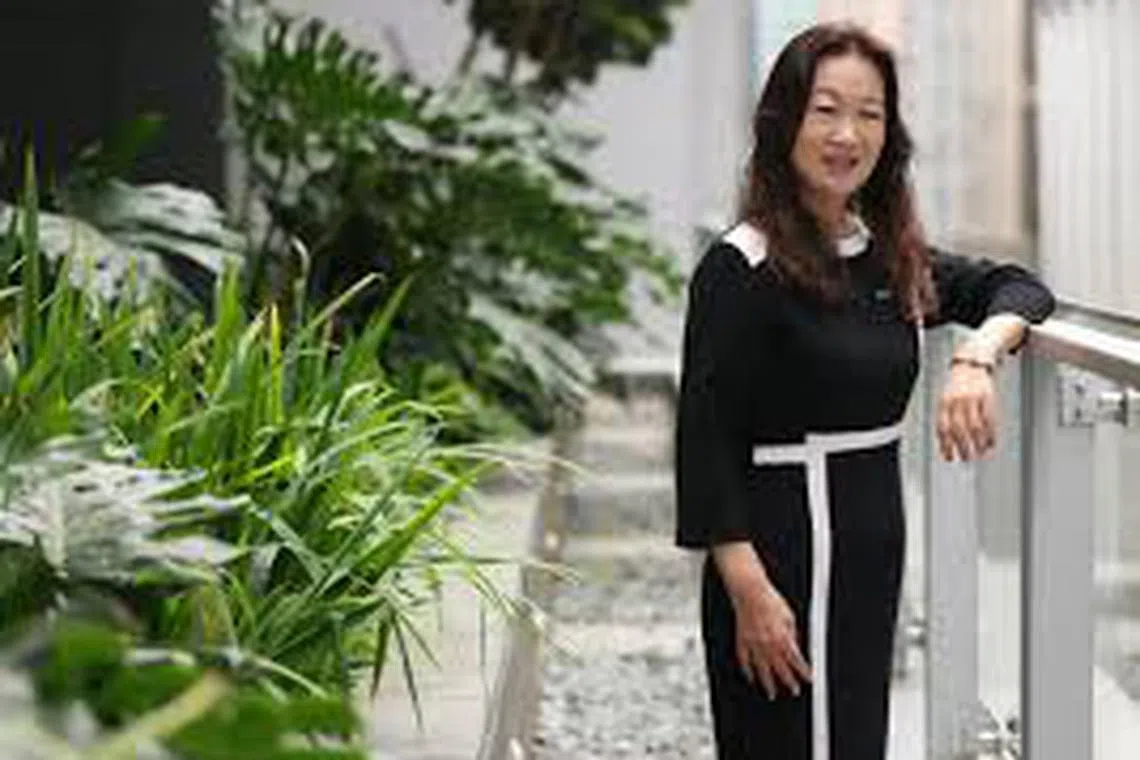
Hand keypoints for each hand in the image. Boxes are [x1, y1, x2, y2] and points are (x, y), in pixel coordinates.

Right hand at [729, 579, 812, 699]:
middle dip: (788, 681)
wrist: (751, 592)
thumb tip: (794, 645)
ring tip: (771, 693)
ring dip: (767, 682)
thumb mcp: (789, 616)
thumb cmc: (770, 600)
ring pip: (761, 668)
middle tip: (794, 691)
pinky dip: (747, 670)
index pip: (795, 659)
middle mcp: (768, 643)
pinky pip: (744, 659)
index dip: (803, 671)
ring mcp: (753, 643)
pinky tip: (750, 678)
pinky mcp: (742, 639)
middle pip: (779, 668)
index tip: (808, 679)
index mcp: (782, 637)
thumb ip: (792, 633)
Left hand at [937, 363, 997, 460]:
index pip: (943, 427)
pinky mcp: (987, 397)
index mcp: (944, 402)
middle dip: (963, 447)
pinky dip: (991, 433)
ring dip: (979, 443)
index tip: (948, 458)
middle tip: (967, 458)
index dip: (945, 445)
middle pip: (960, 429)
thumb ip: (945, 418)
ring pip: (976, 426)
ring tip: (980, 454)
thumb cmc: (957, 386)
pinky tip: (991, 442)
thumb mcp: (946, 399)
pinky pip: (990, 419)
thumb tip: (944, 443)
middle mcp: (957, 400)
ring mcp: (973, 398)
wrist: (972, 364)